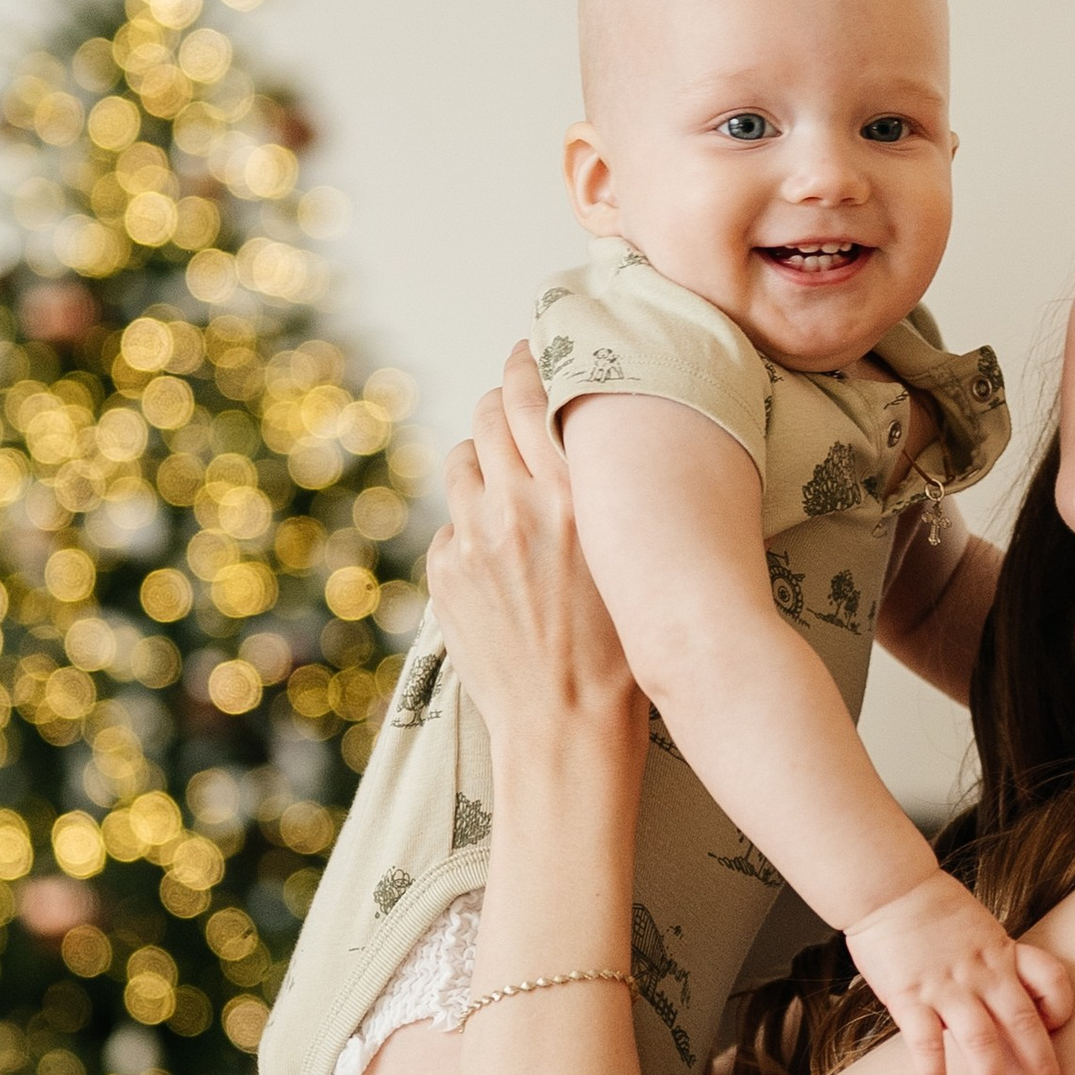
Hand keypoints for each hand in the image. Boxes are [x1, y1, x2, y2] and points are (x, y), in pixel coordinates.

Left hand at [426, 344, 640, 746]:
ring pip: (461, 462)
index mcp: (573, 494)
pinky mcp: (446, 570)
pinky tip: (500, 555)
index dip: (526, 362)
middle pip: (488, 415)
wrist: (567, 724)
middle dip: (499, 403)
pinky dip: (472, 525)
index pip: (532, 393)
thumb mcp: (629, 554)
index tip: (530, 351)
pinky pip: (453, 522)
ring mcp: (473, 538)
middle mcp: (518, 505)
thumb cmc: (621, 647)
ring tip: (503, 480)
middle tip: (513, 404)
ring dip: (480, 460)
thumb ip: (598, 492)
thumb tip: (576, 437)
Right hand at [845, 869, 1074, 1074]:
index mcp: (1002, 951)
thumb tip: (992, 990)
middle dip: (1042, 1063)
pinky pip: (927, 1045)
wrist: (888, 885)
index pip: (1050, 978)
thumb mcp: (975, 924)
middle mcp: (983, 972)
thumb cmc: (928, 906)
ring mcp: (948, 986)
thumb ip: (988, 958)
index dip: (1061, 1005)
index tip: (1057, 1025)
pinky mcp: (911, 997)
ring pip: (982, 1042)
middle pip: (1024, 1022)